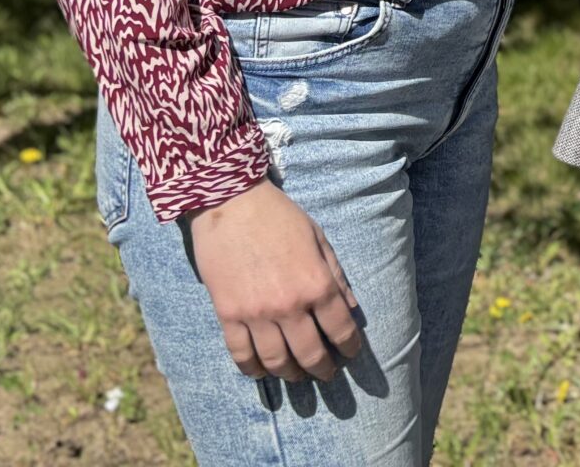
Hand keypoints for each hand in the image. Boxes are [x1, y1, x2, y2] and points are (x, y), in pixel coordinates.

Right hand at [185, 180, 363, 380]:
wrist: (230, 203)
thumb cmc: (279, 216)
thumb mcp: (318, 239)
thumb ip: (335, 275)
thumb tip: (350, 307)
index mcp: (317, 284)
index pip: (340, 330)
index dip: (349, 347)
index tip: (350, 354)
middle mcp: (289, 306)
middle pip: (310, 354)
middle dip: (322, 369)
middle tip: (326, 374)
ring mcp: (256, 314)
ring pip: (276, 361)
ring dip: (290, 374)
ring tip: (297, 375)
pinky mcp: (228, 315)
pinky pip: (241, 354)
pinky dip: (252, 369)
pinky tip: (261, 371)